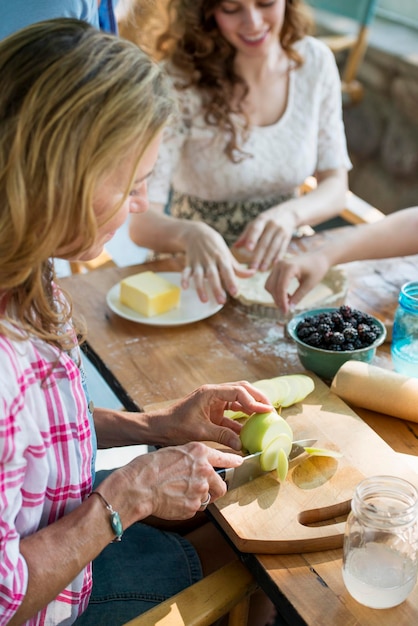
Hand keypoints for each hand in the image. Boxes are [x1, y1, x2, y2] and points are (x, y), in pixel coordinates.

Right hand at [122, 443, 242, 519]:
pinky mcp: (193, 507)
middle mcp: (204, 470)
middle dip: (215, 489)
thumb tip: (197, 465)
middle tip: (201, 490)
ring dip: (197, 498)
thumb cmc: (149, 467)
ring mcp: (200, 490)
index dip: (233, 461)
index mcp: (199, 452)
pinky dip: (187, 507)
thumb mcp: (173, 452)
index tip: (240, 462)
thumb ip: (190, 458)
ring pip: (207, 498)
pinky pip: (195, 508)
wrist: (138, 486)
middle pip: (221, 485)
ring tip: (178, 493)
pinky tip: (173, 501)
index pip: (224, 457)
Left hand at [149, 381, 273, 450]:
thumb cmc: (175, 426)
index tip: (263, 411)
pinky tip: (250, 431)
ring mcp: (214, 402)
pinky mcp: (213, 412)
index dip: (252, 400)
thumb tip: (241, 445)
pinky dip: (241, 421)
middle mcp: (214, 394)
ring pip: (238, 400)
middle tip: (270, 409)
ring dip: (251, 407)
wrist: (159, 427)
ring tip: (266, 415)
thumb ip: (222, 436)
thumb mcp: (200, 432)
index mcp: (210, 393)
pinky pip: (231, 414)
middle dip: (257, 398)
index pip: (237, 391)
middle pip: (241, 390)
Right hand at [180, 222, 254, 303]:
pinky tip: (184, 287)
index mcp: (222, 258)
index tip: (235, 292)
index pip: (227, 271)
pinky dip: (184, 279)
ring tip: (204, 300)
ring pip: (198, 276)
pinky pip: (185, 272)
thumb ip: (238, 268)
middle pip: (213, 276)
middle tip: (221, 302)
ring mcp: (198, 262)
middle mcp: (210, 260)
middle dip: (216, 289)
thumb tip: (253, 274)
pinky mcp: (189, 263)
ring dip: (200, 288)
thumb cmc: (216, 246)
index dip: (231, 281)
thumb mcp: (227, 254)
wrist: (197, 232)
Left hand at [233, 206, 296, 270]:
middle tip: (252, 267)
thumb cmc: (267, 220)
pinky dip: (278, 257)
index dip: (252, 238)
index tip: (248, 249)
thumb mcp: (257, 222)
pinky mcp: (288, 236)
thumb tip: (235, 246)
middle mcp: (273, 224)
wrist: (288, 213)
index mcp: (262, 219)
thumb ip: (246, 234)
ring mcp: (281, 230)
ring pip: (274, 247)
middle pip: (265, 242)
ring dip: (268, 259)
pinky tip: (273, 264)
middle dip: (259, 256)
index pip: (256, 229)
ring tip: (261, 270)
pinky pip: (282, 248)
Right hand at [265, 251, 330, 312]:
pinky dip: (276, 291)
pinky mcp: (277, 268)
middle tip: (286, 310)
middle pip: (272, 287)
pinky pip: (272, 282)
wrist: (318, 257)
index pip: (281, 287)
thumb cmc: (317, 269)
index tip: (286, 312)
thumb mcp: (309, 285)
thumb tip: (289, 308)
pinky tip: (287, 296)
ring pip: (269, 285)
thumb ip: (298, 296)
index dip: (282, 301)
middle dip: (278, 300)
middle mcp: (280, 264)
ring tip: (288, 302)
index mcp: (289, 267)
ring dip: (276, 296)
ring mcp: (277, 265)